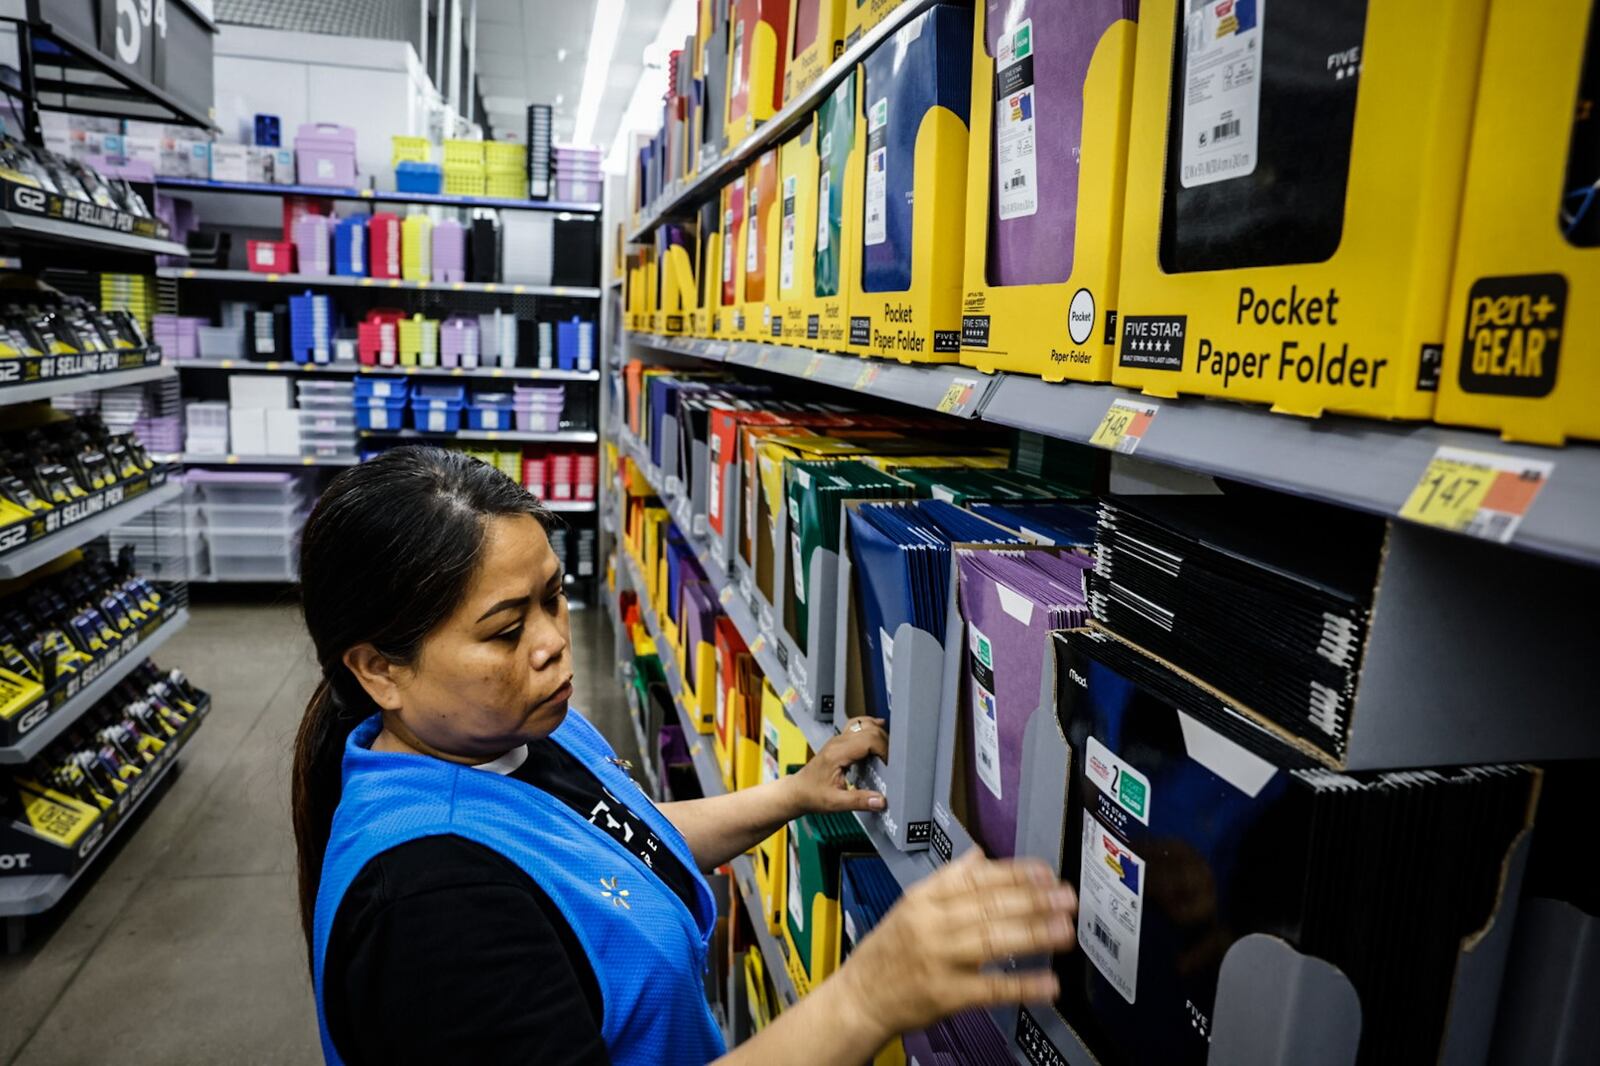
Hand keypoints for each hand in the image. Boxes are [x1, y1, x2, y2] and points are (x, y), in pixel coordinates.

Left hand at [782, 717, 888, 815]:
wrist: (797, 791)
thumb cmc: (812, 795)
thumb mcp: (835, 802)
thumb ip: (859, 801)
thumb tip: (880, 801)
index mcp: (838, 753)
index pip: (869, 739)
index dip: (884, 750)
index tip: (888, 765)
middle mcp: (838, 742)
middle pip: (870, 730)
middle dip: (885, 743)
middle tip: (890, 762)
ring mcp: (838, 739)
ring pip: (864, 724)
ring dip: (879, 734)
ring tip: (887, 750)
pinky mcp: (840, 741)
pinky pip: (857, 725)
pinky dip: (870, 725)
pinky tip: (879, 727)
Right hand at [830, 850, 1075, 1039]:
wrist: (859, 997)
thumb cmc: (889, 951)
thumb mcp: (911, 906)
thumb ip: (948, 880)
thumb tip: (981, 856)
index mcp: (924, 897)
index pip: (975, 878)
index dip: (1014, 873)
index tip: (1046, 873)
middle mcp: (930, 923)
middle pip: (988, 906)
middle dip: (1033, 900)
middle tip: (1066, 898)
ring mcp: (937, 958)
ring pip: (992, 940)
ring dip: (1034, 934)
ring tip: (1064, 930)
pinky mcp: (944, 994)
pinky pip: (990, 988)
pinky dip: (1022, 985)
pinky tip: (1047, 983)